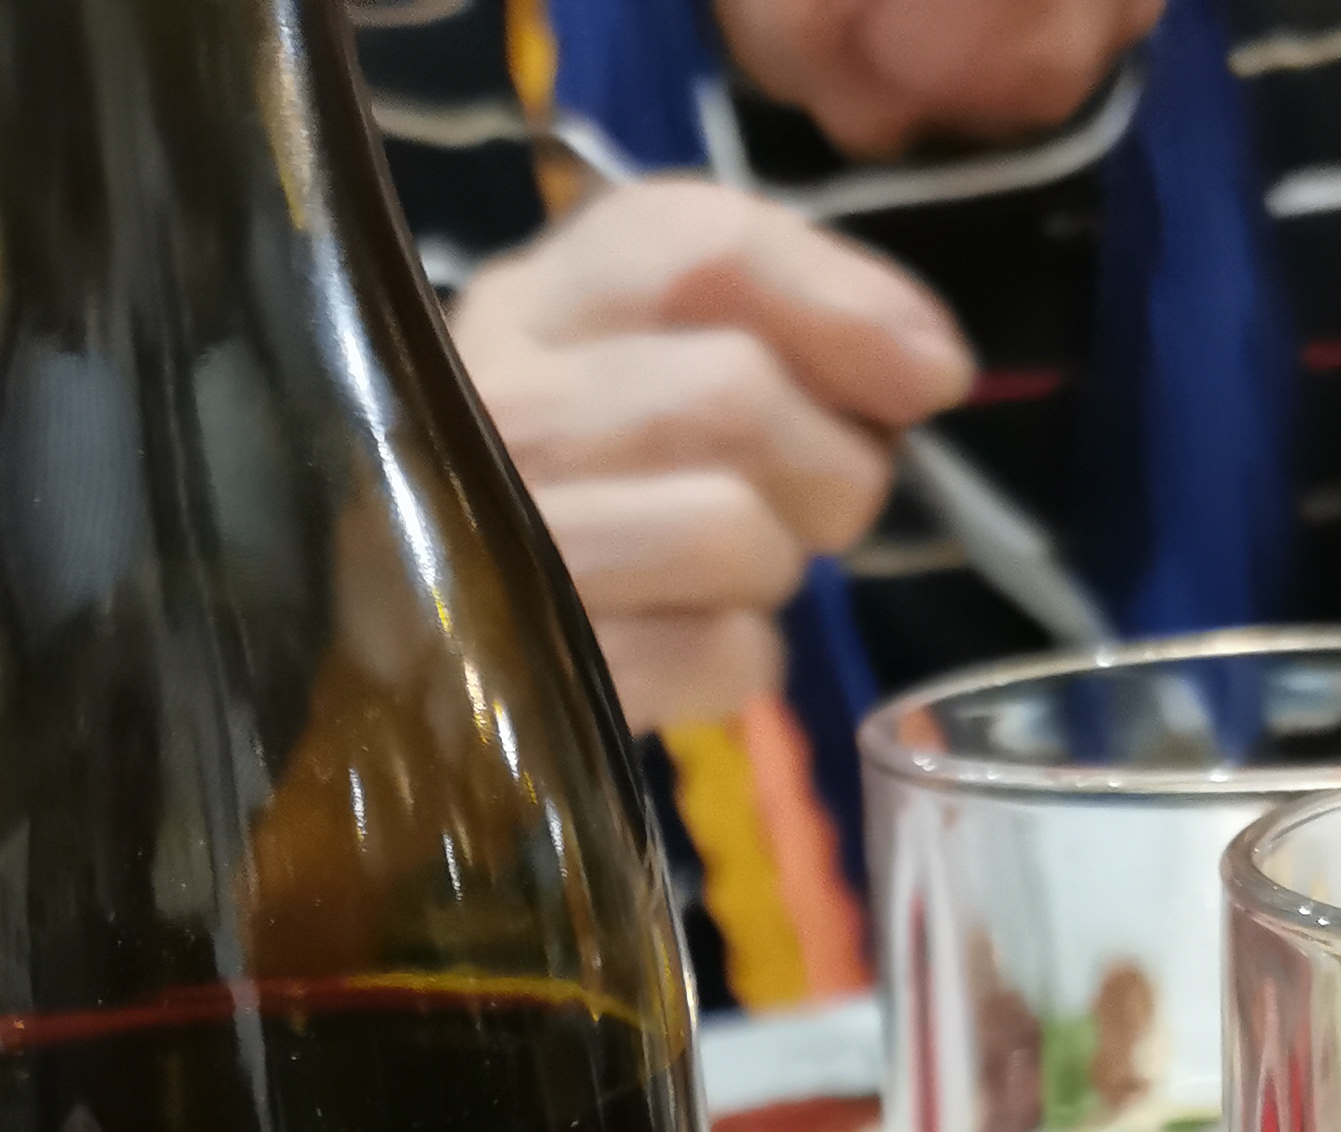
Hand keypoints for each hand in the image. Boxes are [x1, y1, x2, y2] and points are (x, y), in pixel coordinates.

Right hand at [450, 176, 970, 728]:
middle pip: (735, 397)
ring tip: (732, 579)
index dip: (841, 303)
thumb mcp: (636, 366)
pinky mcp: (535, 675)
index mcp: (530, 302)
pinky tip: (690, 650)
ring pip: (731, 530)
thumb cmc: (565, 502)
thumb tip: (927, 371)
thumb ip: (769, 324)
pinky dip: (741, 663)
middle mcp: (496, 405)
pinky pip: (718, 656)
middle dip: (830, 466)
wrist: (412, 663)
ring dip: (777, 569)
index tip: (928, 375)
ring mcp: (503, 548)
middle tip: (822, 507)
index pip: (694, 248)